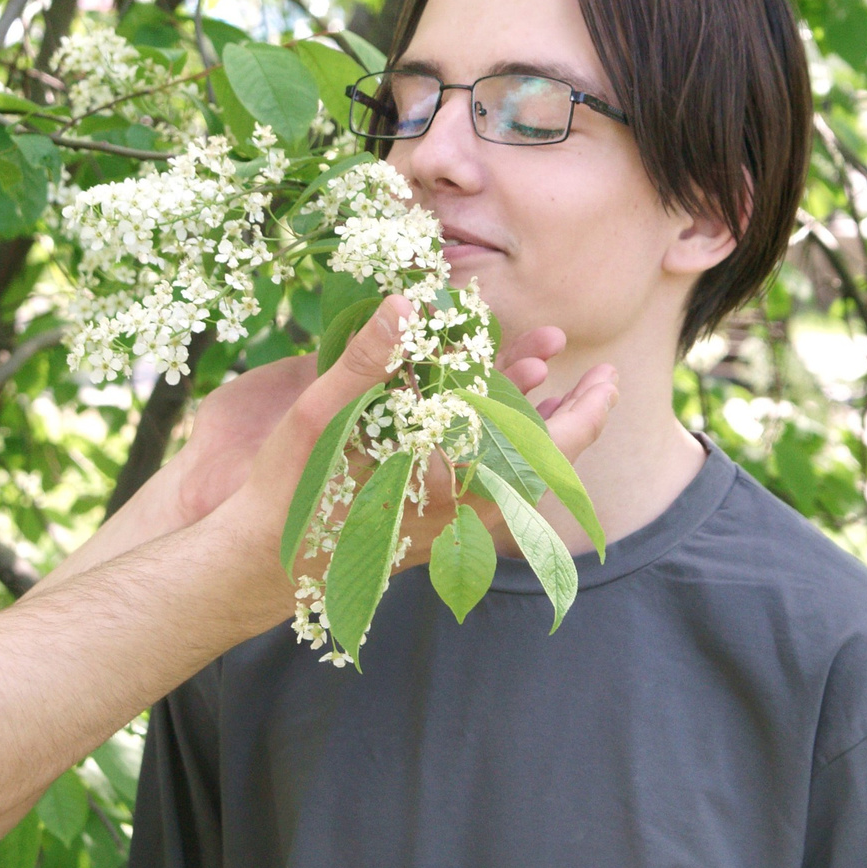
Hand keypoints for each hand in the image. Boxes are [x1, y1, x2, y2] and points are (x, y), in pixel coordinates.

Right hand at [160, 317, 593, 523]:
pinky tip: (487, 425)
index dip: (586, 407)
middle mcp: (463, 514)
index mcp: (455, 484)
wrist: (259, 567)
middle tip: (589, 371)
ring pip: (512, 479)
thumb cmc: (292, 495)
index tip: (607, 372)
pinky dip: (499, 453)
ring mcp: (448, 530)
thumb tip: (404, 300)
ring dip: (531, 431)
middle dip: (566, 411)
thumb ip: (368, 360)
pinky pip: (485, 492)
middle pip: (540, 463)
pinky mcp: (428, 535)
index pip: (547, 447)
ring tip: (542, 386)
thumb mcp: (323, 418)